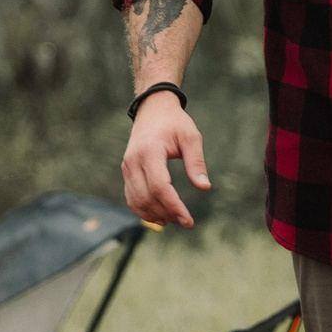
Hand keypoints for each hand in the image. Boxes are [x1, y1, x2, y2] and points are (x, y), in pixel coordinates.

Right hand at [121, 91, 211, 228]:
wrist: (153, 109)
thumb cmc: (174, 122)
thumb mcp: (190, 137)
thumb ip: (196, 162)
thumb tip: (205, 187)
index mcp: (150, 151)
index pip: (160, 187)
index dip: (174, 206)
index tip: (188, 220)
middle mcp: (133, 162)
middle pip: (147, 197)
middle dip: (166, 213)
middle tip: (185, 222)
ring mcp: (127, 167)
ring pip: (136, 201)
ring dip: (154, 215)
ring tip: (174, 220)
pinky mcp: (126, 171)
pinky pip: (131, 197)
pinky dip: (143, 210)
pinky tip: (159, 215)